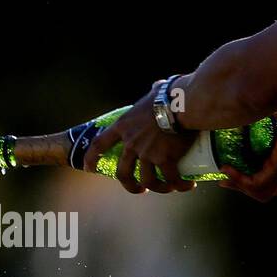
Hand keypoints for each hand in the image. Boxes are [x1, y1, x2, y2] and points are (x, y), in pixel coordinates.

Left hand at [83, 82, 198, 194]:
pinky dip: (180, 185)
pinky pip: (172, 179)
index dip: (91, 158)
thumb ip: (151, 93)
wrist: (180, 104)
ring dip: (159, 188)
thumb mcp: (152, 93)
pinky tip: (188, 185)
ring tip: (170, 188)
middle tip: (141, 189)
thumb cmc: (169, 94)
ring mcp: (147, 153)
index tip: (88, 168)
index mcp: (123, 126)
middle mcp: (131, 142)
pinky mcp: (165, 159)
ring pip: (148, 180)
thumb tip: (158, 87)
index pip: (98, 144)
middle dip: (130, 185)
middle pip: (123, 172)